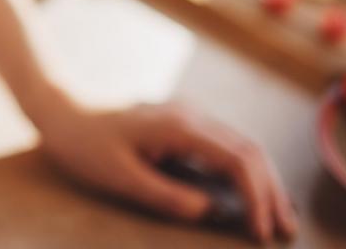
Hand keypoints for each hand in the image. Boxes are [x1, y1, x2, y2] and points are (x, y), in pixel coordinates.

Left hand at [36, 99, 296, 242]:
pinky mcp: (183, 124)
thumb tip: (209, 211)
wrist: (61, 111)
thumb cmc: (84, 144)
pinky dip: (246, 171)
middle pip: (250, 150)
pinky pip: (226, 146)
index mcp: (179, 126)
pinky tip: (252, 194)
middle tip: (284, 231)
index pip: (238, 159)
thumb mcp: (118, 176)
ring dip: (264, 180)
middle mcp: (191, 115)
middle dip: (271, 191)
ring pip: (242, 146)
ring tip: (278, 218)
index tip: (261, 233)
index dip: (257, 197)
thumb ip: (164, 195)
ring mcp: (189, 117)